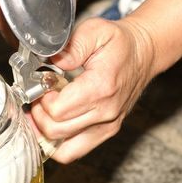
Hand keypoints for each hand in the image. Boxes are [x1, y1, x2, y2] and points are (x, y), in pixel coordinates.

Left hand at [30, 17, 155, 162]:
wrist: (143, 53)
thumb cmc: (119, 43)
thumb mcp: (95, 31)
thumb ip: (71, 46)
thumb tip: (51, 61)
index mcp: (100, 88)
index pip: (57, 110)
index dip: (41, 99)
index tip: (41, 85)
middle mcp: (105, 113)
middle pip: (55, 131)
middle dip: (38, 115)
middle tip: (39, 97)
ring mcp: (107, 127)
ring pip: (63, 149)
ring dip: (44, 133)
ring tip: (41, 112)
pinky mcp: (106, 132)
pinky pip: (73, 152)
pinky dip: (56, 143)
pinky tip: (50, 125)